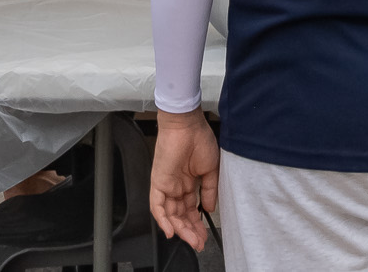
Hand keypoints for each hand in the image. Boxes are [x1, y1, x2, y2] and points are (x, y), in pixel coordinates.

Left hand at [151, 108, 220, 250]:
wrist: (187, 124)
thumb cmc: (200, 140)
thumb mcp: (211, 170)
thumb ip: (209, 191)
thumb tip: (209, 209)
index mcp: (188, 183)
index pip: (191, 209)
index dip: (197, 224)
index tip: (205, 236)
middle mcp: (176, 187)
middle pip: (180, 215)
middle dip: (190, 230)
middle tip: (199, 242)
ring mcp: (166, 185)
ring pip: (170, 214)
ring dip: (180, 229)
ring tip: (192, 240)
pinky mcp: (158, 182)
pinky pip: (156, 206)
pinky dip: (162, 220)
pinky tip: (171, 231)